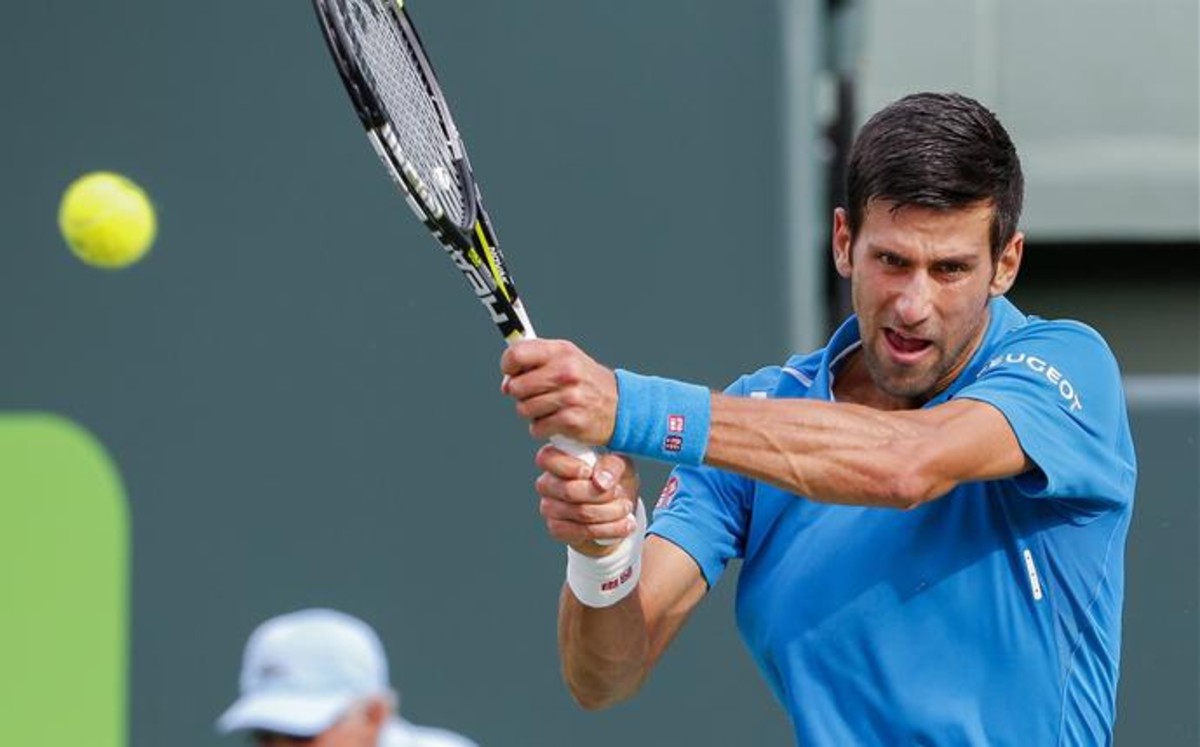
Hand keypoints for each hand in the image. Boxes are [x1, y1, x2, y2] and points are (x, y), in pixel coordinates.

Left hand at [500, 339, 617, 446]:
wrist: (620, 406)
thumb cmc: (587, 382)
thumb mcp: (566, 358)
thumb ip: (535, 360)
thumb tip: (507, 381)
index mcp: (561, 351)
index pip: (517, 354)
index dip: (508, 365)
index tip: (512, 372)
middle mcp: (566, 372)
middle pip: (516, 387)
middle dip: (521, 393)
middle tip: (538, 393)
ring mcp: (569, 397)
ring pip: (523, 409)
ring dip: (533, 412)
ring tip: (551, 407)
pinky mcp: (571, 421)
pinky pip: (537, 428)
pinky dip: (543, 427)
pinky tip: (557, 420)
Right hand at [535, 446, 639, 554]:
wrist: (616, 512)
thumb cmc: (613, 481)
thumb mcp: (620, 466)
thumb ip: (611, 466)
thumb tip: (601, 482)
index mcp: (556, 459)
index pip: (546, 458)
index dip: (568, 466)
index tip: (589, 472)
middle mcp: (547, 483)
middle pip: (569, 490)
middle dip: (602, 494)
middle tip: (619, 493)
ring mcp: (549, 507)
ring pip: (581, 513)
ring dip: (611, 512)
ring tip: (625, 508)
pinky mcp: (556, 529)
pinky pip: (583, 531)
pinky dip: (609, 529)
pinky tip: (623, 524)